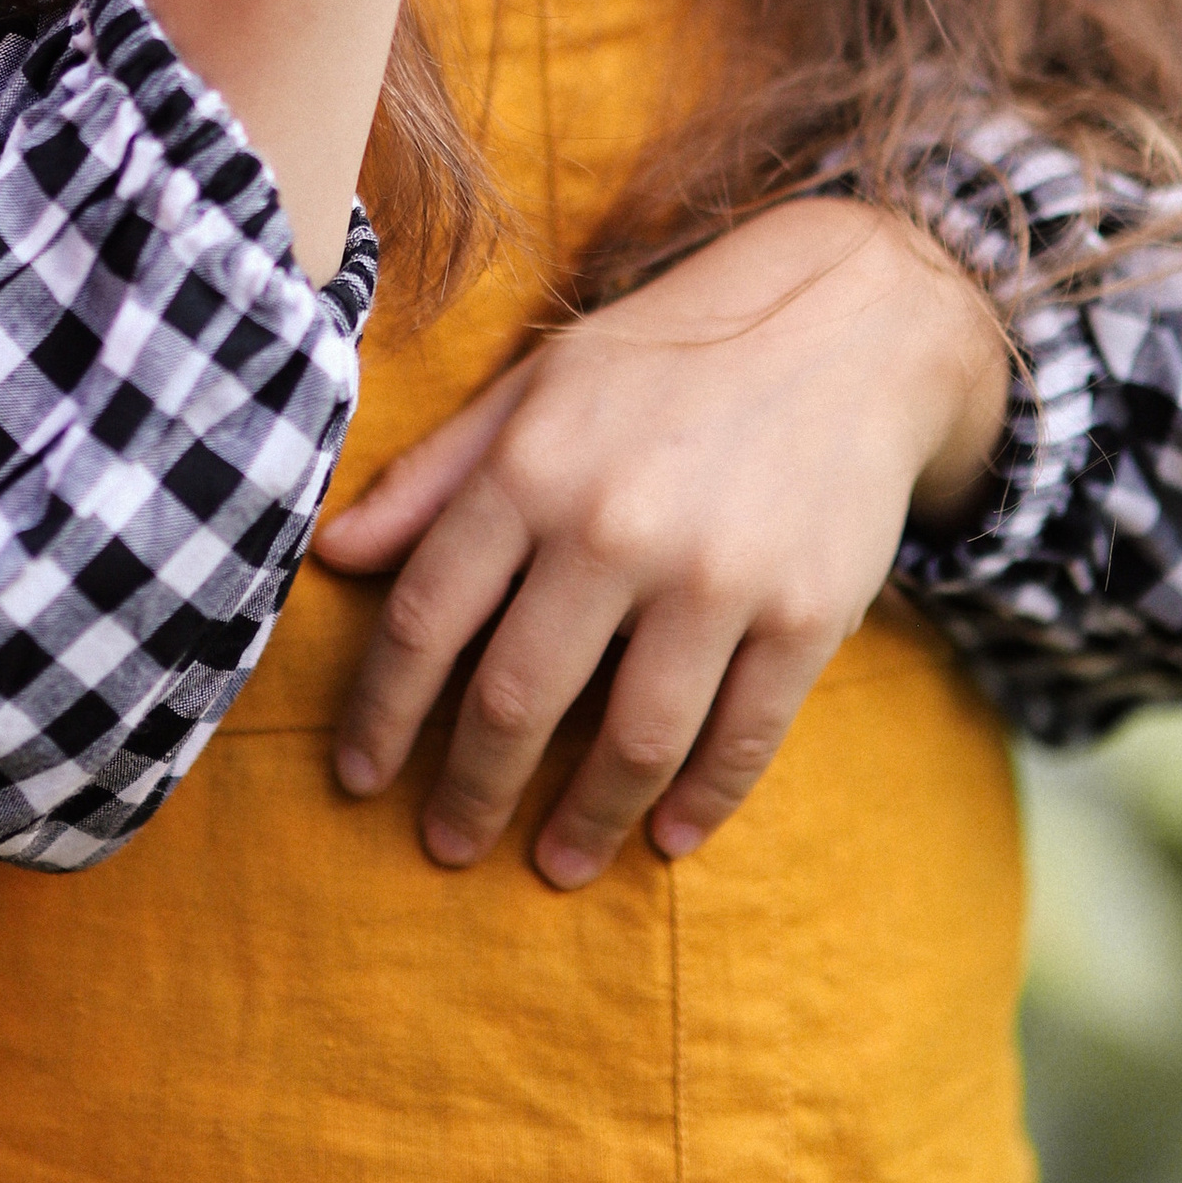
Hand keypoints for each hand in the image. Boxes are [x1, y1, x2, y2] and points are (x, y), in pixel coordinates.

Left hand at [314, 199, 1008, 884]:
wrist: (847, 321)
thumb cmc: (668, 357)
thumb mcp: (537, 386)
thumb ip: (434, 474)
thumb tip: (334, 554)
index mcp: (533, 466)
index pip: (428, 617)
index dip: (382, 712)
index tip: (358, 778)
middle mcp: (615, 526)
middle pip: (516, 699)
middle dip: (470, 791)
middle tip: (445, 844)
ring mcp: (718, 576)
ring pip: (629, 742)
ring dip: (583, 823)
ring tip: (554, 861)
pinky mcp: (806, 612)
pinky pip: (740, 738)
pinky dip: (699, 804)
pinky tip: (664, 837)